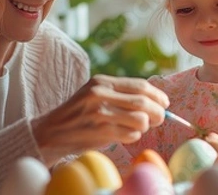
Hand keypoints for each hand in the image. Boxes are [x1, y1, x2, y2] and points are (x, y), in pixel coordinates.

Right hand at [32, 74, 169, 165]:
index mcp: (102, 82)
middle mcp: (101, 94)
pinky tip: (124, 135)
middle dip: (158, 112)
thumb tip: (154, 100)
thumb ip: (120, 94)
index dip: (157, 95)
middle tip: (159, 119)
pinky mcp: (100, 131)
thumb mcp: (95, 94)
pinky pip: (130, 135)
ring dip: (145, 126)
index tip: (165, 103)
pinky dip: (133, 137)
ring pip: (140, 120)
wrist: (51, 131)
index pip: (140, 85)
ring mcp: (100, 113)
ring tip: (138, 128)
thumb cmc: (78, 114)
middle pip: (143, 102)